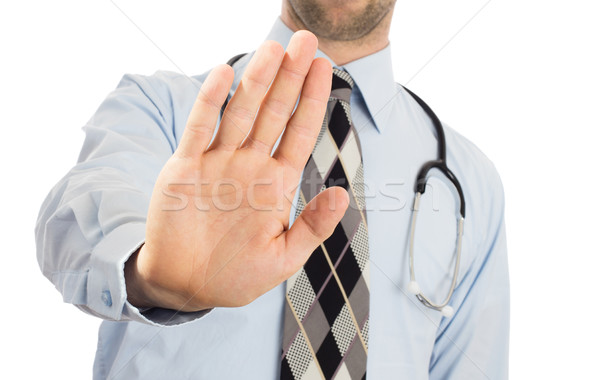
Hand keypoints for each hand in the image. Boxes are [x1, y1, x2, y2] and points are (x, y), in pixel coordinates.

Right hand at [125, 31, 348, 311]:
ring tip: (273, 48)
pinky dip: (210, 100)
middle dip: (290, 77)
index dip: (311, 99)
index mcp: (276, 184)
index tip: (324, 67)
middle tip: (304, 40)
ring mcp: (217, 163)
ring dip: (257, 80)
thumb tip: (343, 195)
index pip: (299, 132)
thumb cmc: (236, 276)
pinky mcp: (185, 167)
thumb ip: (313, 227)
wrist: (185, 286)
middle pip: (274, 112)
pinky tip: (225, 73)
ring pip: (241, 112)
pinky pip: (200, 127)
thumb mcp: (283, 259)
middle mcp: (249, 166)